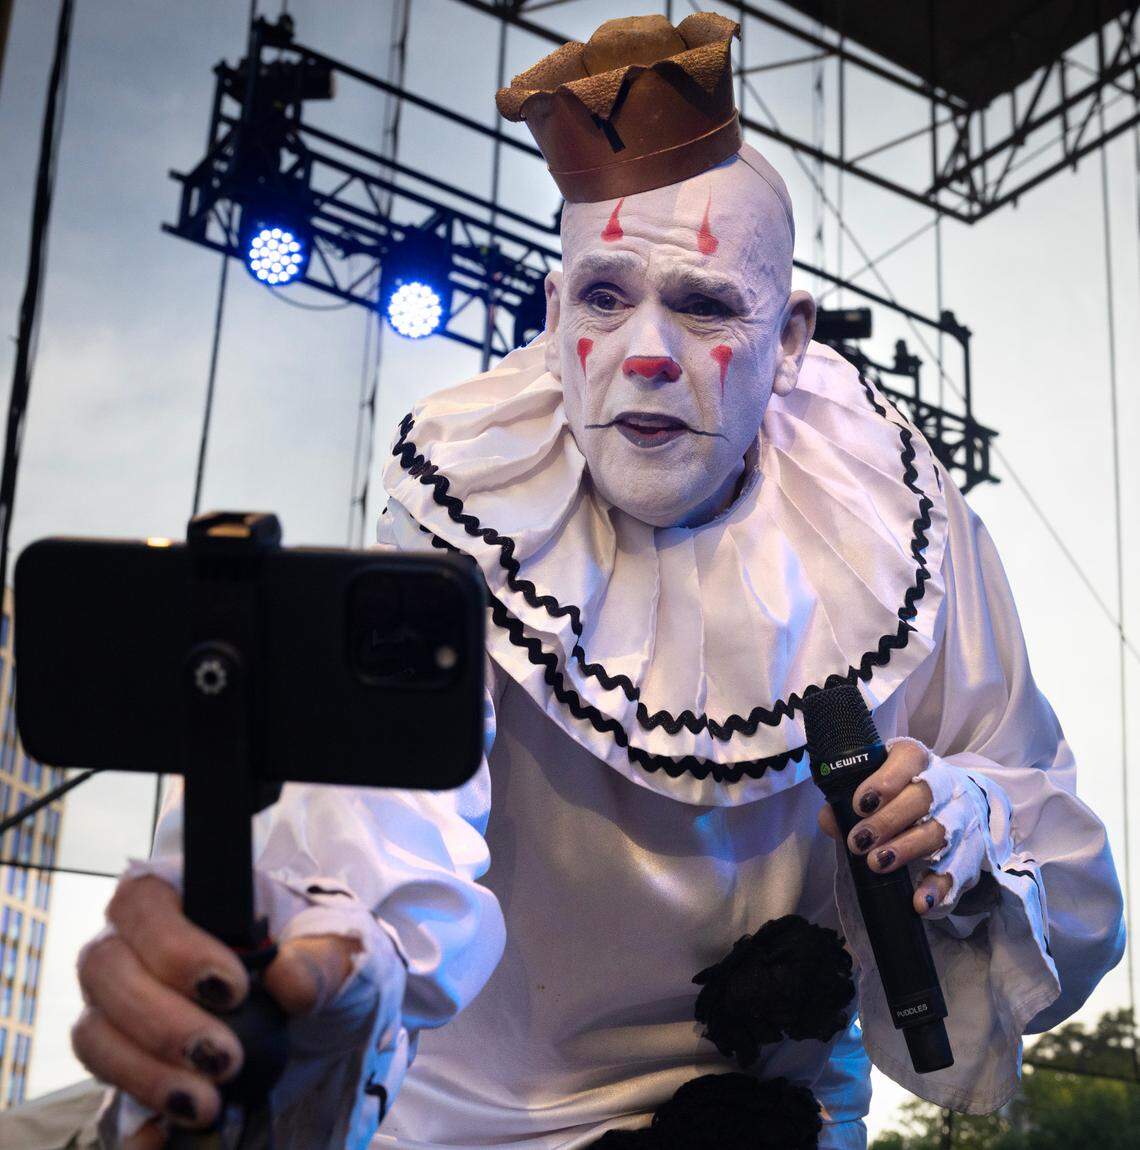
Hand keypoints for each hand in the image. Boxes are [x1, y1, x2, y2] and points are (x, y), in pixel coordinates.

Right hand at [73, 875, 359, 1146]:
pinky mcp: (127, 1064)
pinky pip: (105, 1093)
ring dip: (145, 1072)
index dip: (174, 945)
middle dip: (162, 1020)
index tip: (231, 988)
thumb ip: (321, 958)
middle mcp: (138, 945)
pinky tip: (162, 1138)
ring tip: (206, 1104)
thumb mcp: (343, 951)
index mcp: (188, 898)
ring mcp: (123, 1007)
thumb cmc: (325, 962)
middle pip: (105, 967)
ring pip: (95, 1032)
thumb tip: (287, 981)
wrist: (330, 1022)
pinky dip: (133, 1116)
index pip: (145, 899)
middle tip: (224, 1057)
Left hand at [818, 739, 952, 915]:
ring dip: (906, 849)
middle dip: (887, 821)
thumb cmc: (902, 794)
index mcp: (917, 761)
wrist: (955, 805)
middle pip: (922, 798)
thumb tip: (830, 820)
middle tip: (859, 841)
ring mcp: (962, 819)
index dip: (885, 780)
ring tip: (877, 863)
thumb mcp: (876, 789)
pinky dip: (937, 887)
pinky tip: (919, 901)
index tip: (860, 804)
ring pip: (938, 832)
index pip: (908, 759)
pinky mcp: (970, 853)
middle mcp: (945, 786)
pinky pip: (957, 871)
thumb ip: (847, 802)